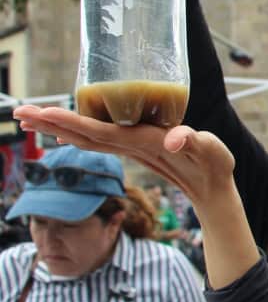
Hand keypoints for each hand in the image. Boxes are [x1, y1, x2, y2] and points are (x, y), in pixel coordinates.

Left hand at [13, 106, 234, 214]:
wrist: (212, 189)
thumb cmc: (214, 165)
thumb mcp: (210, 150)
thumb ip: (192, 141)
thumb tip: (173, 138)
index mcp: (143, 142)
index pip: (98, 131)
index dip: (69, 122)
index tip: (41, 114)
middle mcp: (131, 146)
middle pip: (82, 135)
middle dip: (51, 123)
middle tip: (19, 111)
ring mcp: (131, 148)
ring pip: (86, 137)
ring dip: (58, 127)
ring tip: (31, 117)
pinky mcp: (135, 147)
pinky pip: (98, 138)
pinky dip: (77, 131)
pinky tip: (64, 130)